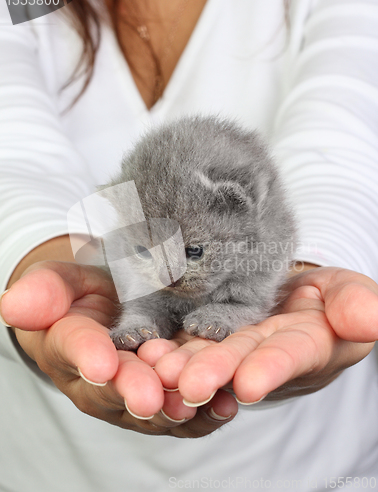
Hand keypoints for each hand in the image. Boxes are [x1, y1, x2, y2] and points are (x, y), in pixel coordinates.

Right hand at [0, 261, 236, 436]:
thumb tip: (13, 304)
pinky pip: (186, 409)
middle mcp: (102, 379)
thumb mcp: (61, 281)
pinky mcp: (170, 391)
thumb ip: (44, 291)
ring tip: (194, 403)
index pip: (76, 351)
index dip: (88, 356)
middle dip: (134, 392)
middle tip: (151, 397)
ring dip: (174, 407)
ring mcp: (137, 388)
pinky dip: (206, 412)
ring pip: (155, 406)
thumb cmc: (82, 294)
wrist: (108, 308)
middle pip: (118, 389)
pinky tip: (227, 406)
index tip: (101, 363)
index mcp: (70, 348)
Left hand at [138, 267, 377, 404]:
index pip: (290, 357)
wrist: (295, 292)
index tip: (248, 384)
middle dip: (216, 371)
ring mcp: (236, 343)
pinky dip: (169, 345)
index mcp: (305, 345)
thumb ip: (355, 305)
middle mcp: (265, 352)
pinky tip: (146, 348)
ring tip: (157, 367)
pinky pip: (188, 339)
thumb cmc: (329, 296)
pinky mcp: (211, 332)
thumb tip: (369, 320)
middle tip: (188, 384)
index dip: (271, 369)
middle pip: (241, 360)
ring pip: (208, 353)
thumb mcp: (349, 292)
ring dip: (182, 364)